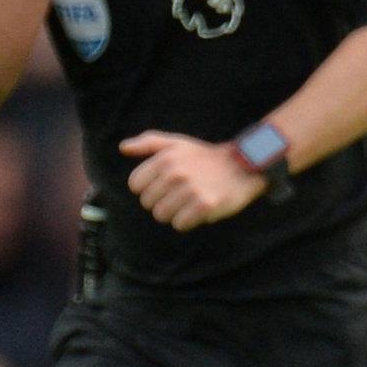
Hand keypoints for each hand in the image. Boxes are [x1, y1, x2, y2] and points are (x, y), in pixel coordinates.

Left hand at [120, 131, 269, 230]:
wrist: (243, 167)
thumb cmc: (205, 157)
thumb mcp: (178, 143)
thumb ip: (149, 142)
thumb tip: (123, 147)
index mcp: (165, 159)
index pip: (135, 186)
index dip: (148, 188)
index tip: (166, 185)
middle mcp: (176, 173)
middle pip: (148, 203)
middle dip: (162, 201)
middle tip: (182, 194)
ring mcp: (190, 190)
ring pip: (162, 215)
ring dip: (174, 213)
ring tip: (190, 202)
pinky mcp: (204, 205)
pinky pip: (179, 224)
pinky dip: (187, 221)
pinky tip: (199, 210)